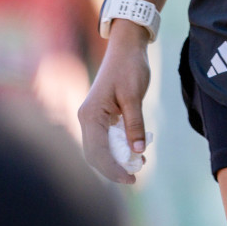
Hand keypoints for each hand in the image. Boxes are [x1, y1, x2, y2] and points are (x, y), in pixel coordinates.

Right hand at [76, 22, 151, 183]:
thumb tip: (138, 151)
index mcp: (90, 114)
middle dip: (113, 168)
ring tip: (139, 165)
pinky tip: (137, 152)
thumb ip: (135, 124)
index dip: (113, 169)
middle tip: (134, 178)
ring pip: (101, 148)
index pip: (97, 151)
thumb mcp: (134, 96)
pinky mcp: (102, 116)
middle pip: (95, 154)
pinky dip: (119, 148)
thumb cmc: (129, 66)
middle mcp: (87, 118)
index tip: (131, 178)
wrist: (127, 46)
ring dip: (117, 160)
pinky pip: (107, 139)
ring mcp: (93, 118)